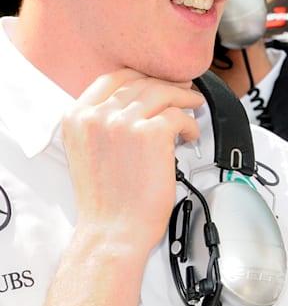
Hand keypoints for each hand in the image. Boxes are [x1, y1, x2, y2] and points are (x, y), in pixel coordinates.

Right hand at [61, 70, 204, 250]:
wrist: (113, 229)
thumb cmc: (107, 198)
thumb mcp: (88, 149)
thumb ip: (103, 121)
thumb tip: (138, 100)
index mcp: (76, 117)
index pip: (114, 78)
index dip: (142, 76)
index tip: (158, 81)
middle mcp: (96, 115)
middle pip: (142, 81)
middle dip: (168, 84)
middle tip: (184, 90)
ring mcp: (124, 122)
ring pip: (164, 92)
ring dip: (184, 99)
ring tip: (194, 106)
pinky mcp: (151, 134)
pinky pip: (179, 116)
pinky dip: (190, 125)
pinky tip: (190, 136)